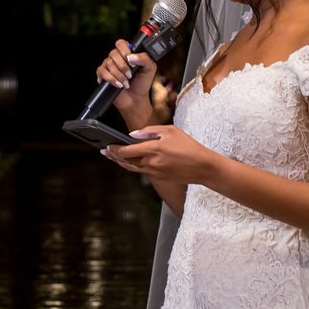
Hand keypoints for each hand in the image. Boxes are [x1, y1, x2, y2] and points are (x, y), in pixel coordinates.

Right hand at [95, 39, 156, 111]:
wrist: (135, 98)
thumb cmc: (142, 82)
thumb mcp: (150, 69)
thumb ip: (145, 59)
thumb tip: (131, 57)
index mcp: (127, 53)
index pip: (121, 43)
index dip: (125, 50)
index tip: (132, 61)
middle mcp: (116, 58)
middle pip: (113, 53)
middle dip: (123, 66)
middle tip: (130, 75)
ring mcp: (108, 66)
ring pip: (108, 63)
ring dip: (119, 75)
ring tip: (126, 83)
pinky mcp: (103, 75)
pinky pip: (102, 72)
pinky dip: (111, 79)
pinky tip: (118, 85)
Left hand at [101, 124, 217, 185]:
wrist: (202, 167)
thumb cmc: (189, 146)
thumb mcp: (170, 131)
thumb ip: (150, 131)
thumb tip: (133, 135)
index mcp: (153, 149)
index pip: (127, 151)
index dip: (114, 149)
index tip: (107, 146)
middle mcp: (151, 162)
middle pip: (126, 161)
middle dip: (113, 156)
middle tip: (105, 151)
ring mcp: (154, 172)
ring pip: (132, 167)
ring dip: (121, 162)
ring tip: (113, 157)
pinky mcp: (158, 177)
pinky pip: (142, 171)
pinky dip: (133, 166)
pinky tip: (130, 161)